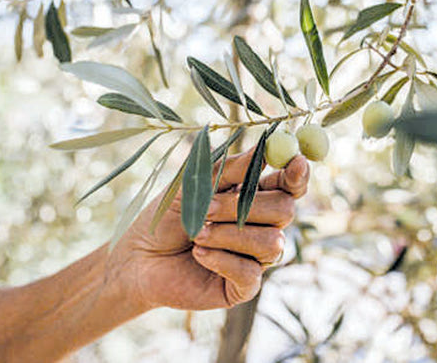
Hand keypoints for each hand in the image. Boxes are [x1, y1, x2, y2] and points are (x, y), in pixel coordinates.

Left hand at [109, 148, 309, 310]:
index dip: (297, 175)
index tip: (296, 161)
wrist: (138, 258)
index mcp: (254, 197)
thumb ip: (230, 170)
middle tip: (207, 208)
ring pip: (271, 243)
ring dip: (228, 234)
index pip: (289, 186)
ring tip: (196, 234)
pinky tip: (199, 255)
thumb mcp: (194, 185)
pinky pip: (251, 272)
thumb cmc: (167, 217)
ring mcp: (255, 258)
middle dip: (244, 206)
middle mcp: (261, 226)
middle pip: (284, 210)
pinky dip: (221, 259)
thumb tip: (263, 149)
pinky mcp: (243, 286)